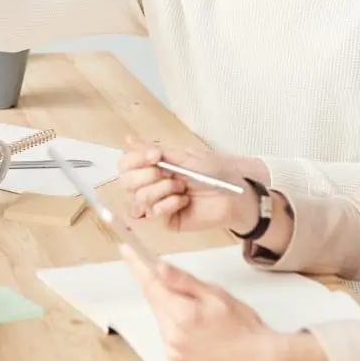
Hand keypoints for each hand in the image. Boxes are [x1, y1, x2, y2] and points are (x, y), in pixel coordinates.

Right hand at [118, 135, 259, 232]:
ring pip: (140, 198)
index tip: (155, 156)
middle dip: (146, 175)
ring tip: (182, 187)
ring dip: (162, 189)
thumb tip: (128, 139)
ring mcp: (157, 203)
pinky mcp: (166, 220)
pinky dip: (170, 203)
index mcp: (152, 167)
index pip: (126, 164)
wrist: (233, 193)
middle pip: (126, 182)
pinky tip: (184, 200)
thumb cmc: (212, 172)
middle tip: (168, 174)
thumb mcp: (183, 156)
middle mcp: (151, 185)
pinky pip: (155, 212)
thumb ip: (155, 151)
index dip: (135, 159)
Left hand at [122, 246, 283, 360]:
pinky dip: (171, 319)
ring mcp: (173, 350)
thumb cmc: (242, 321)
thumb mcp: (215, 293)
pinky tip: (190, 319)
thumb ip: (184, 281)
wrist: (256, 355)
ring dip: (166, 302)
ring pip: (159, 315)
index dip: (138, 266)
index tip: (126, 249)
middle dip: (155, 283)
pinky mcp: (175, 359)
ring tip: (190, 301)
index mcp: (184, 316)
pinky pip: (165, 331)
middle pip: (154, 300)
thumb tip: (158, 268)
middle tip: (159, 269)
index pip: (152, 285)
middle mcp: (173, 336)